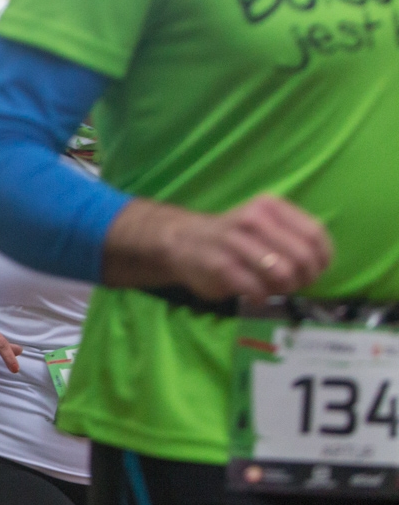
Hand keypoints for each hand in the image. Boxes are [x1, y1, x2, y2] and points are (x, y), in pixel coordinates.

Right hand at [103, 195, 331, 300]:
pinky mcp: (220, 266)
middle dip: (304, 278)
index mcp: (270, 207)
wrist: (182, 241)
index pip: (314, 235)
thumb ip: (292, 237)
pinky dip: (261, 297)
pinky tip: (253, 295)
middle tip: (294, 285)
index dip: (322, 259)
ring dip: (283, 289)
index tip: (316, 271)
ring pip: (282, 274)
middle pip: (301, 257)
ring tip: (273, 290)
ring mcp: (235, 242)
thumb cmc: (232, 238)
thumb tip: (319, 266)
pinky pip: (257, 289)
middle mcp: (254, 220)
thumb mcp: (263, 224)